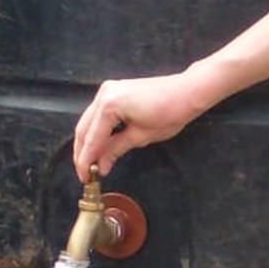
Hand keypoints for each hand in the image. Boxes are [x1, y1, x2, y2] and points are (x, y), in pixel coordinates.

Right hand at [73, 69, 215, 180]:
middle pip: (83, 129)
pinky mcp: (112, 91)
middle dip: (82, 152)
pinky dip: (95, 131)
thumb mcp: (141, 136)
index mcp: (109, 105)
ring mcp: (107, 90)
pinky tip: (98, 145)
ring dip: (87, 142)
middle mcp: (103, 95)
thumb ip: (115, 150)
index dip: (86, 161)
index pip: (91, 139)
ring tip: (90, 162)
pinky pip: (97, 114)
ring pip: (87, 121)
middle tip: (85, 174)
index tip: (85, 177)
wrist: (186, 92)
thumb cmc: (170, 112)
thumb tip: (101, 166)